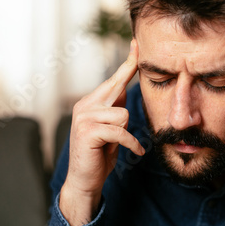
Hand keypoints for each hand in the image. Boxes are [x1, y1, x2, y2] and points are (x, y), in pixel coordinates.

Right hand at [60, 40, 144, 225]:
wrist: (85, 181)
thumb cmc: (100, 155)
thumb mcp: (111, 130)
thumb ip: (115, 111)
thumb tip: (125, 93)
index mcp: (91, 103)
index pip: (113, 80)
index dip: (127, 63)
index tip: (136, 44)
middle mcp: (85, 106)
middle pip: (117, 86)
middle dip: (130, 70)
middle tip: (139, 47)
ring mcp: (85, 118)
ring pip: (122, 114)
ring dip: (127, 133)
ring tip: (121, 144)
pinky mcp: (88, 132)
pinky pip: (120, 132)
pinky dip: (131, 144)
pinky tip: (135, 152)